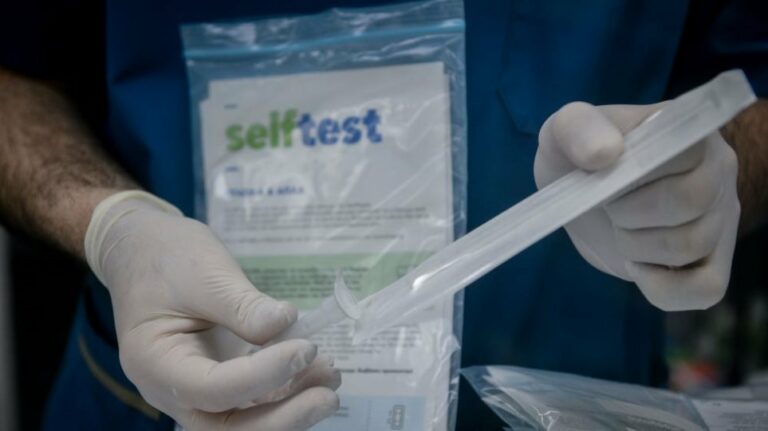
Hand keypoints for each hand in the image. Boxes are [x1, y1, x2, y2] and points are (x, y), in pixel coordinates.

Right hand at [84, 191, 339, 429]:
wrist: (144, 252)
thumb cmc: (166, 257)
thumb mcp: (204, 272)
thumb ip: (242, 304)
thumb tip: (286, 324)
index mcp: (155, 362)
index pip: (212, 388)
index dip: (262, 376)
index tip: (305, 348)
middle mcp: (171, 389)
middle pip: (225, 427)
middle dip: (281, 418)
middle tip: (327, 395)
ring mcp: (194, 390)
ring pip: (241, 423)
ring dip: (289, 409)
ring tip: (330, 379)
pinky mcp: (218, 381)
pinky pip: (250, 403)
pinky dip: (284, 394)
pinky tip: (316, 373)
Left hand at [534, 102, 739, 310]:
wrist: (583, 195)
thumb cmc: (578, 158)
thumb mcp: (564, 132)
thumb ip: (578, 128)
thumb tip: (605, 152)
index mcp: (687, 132)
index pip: (685, 152)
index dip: (634, 175)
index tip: (605, 177)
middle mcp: (716, 172)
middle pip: (690, 201)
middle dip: (629, 213)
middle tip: (608, 208)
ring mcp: (719, 219)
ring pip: (692, 246)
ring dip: (637, 247)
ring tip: (620, 231)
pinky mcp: (712, 262)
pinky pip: (706, 289)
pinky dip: (663, 288)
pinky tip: (638, 267)